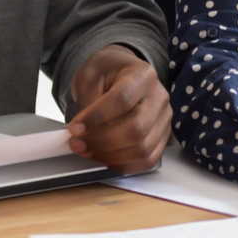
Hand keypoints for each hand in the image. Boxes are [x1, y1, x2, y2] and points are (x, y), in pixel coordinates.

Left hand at [68, 44, 170, 172]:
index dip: (96, 119)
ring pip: (142, 148)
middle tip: (77, 143)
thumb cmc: (106, 72)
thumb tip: (81, 133)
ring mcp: (163, 117)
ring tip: (88, 151)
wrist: (120, 72)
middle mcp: (159, 96)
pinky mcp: (162, 135)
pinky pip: (147, 159)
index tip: (74, 129)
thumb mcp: (89, 76)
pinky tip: (105, 159)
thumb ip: (87, 103)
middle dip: (102, 142)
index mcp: (142, 74)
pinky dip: (124, 165)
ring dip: (110, 157)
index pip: (122, 100)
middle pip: (136, 129)